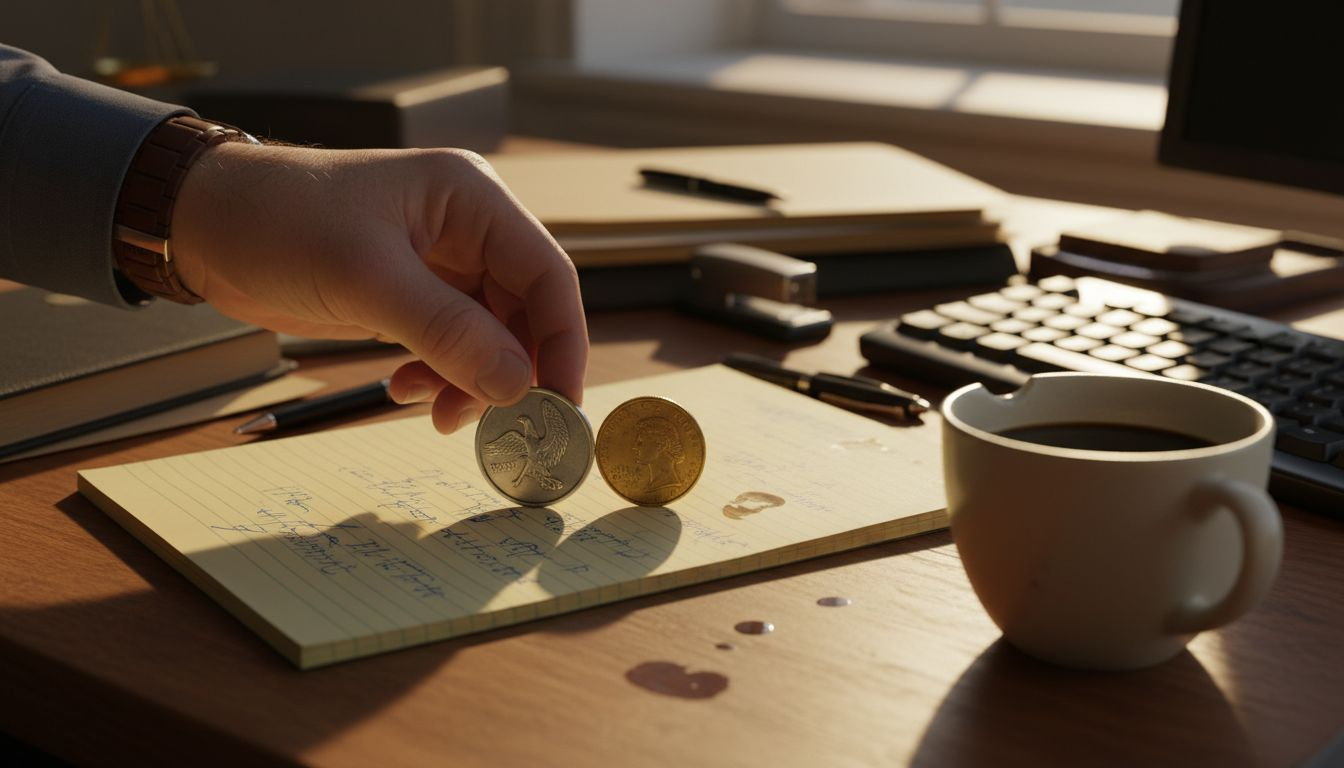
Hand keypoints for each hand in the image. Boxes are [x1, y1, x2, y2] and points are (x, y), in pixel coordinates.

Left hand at [170, 142, 587, 432]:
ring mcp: (439, 263)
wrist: (201, 224)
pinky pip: (451, 344)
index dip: (562, 342)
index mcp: (472, 199)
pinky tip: (406, 391)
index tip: (557, 403)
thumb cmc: (279, 222)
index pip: (547, 273)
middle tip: (495, 424)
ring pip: (489, 336)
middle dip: (510, 371)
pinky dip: (439, 376)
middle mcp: (466, 228)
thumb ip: (448, 332)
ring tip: (439, 414)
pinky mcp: (410, 294)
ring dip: (472, 381)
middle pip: (524, 312)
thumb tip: (515, 386)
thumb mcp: (366, 278)